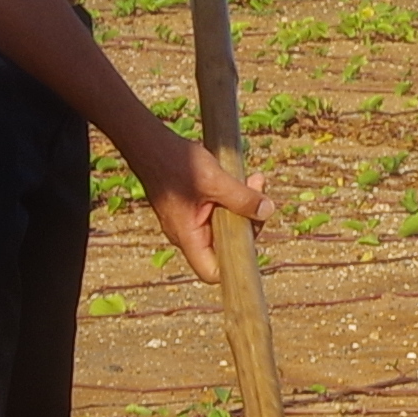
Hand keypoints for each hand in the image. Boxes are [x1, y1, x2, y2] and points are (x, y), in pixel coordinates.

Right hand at [134, 136, 262, 286]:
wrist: (150, 143)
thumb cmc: (175, 163)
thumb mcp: (215, 180)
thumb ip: (242, 198)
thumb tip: (267, 211)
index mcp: (188, 237)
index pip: (212, 272)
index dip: (235, 266)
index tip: (253, 236)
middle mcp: (188, 235)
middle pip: (226, 247)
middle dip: (249, 221)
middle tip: (259, 192)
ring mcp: (189, 222)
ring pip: (225, 226)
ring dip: (243, 205)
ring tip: (254, 180)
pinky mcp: (193, 209)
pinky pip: (218, 212)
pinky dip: (232, 199)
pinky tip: (241, 180)